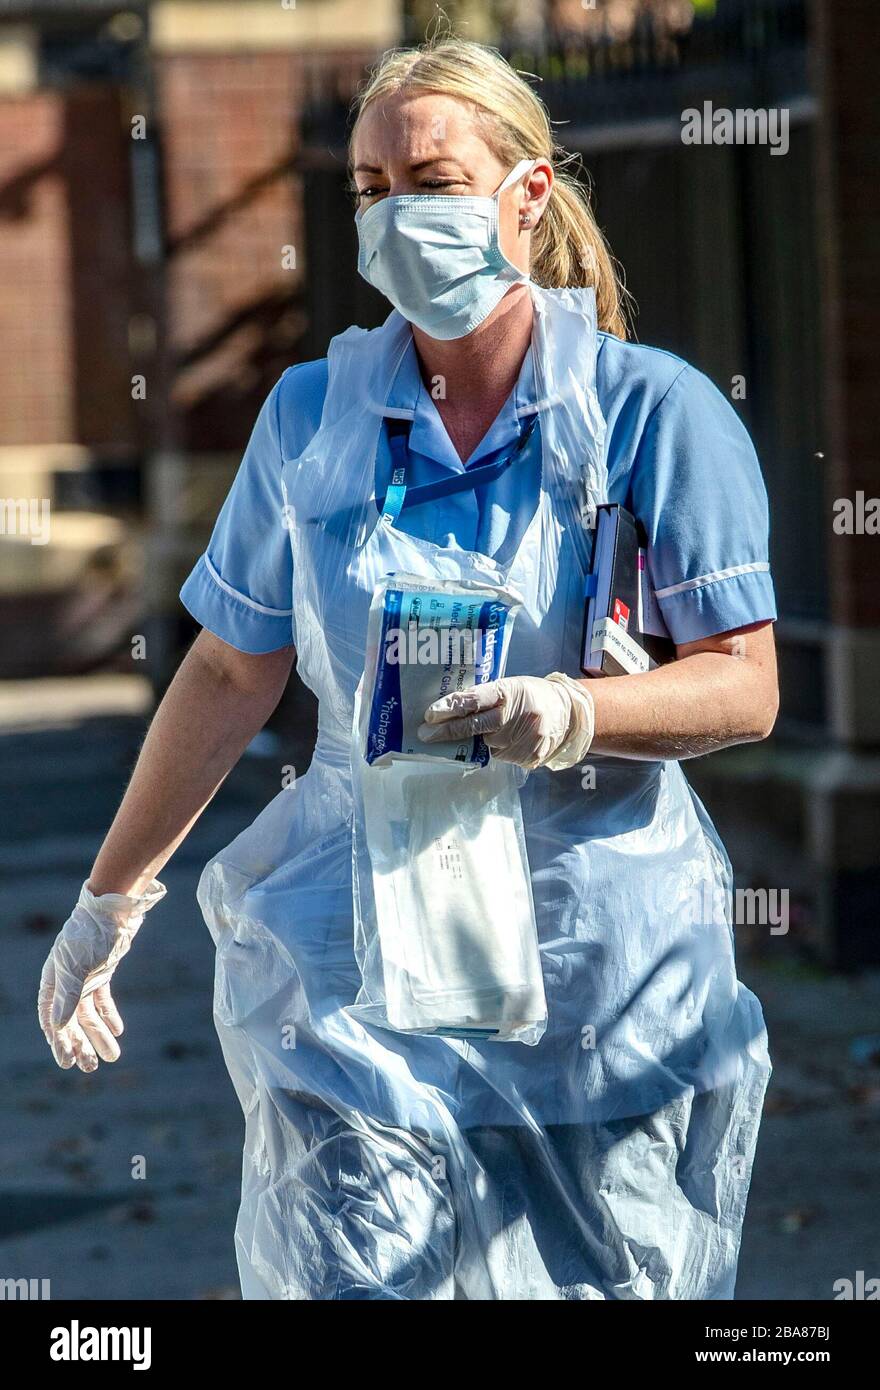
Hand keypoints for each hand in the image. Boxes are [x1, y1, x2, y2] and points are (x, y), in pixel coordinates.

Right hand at [38, 879, 165, 1071]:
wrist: (113, 910)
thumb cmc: (90, 935)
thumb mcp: (77, 968)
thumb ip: (68, 997)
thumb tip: (58, 1027)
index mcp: (53, 981)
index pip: (52, 1019)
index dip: (59, 1041)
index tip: (68, 1063)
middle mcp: (66, 982)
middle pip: (72, 1020)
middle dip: (81, 1044)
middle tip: (91, 1068)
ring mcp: (85, 977)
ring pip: (90, 1013)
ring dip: (99, 1034)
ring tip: (111, 1057)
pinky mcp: (102, 972)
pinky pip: (103, 1000)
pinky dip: (110, 1015)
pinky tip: (118, 1030)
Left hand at [418, 672, 594, 770]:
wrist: (568, 713)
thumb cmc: (532, 695)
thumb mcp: (511, 686)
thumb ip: (486, 696)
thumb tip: (450, 711)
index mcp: (509, 691)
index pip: (474, 700)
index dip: (450, 708)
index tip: (429, 714)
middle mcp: (516, 715)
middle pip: (474, 726)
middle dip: (447, 731)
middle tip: (425, 734)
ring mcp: (524, 738)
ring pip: (487, 745)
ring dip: (482, 740)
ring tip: (498, 730)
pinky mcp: (530, 756)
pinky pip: (502, 756)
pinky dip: (500, 749)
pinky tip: (511, 739)